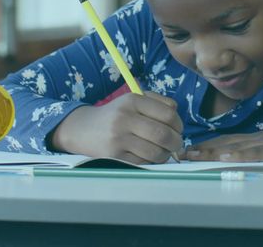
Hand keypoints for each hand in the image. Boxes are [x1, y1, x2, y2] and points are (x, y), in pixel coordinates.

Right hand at [50, 91, 182, 163]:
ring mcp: (118, 138)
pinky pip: (143, 162)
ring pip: (155, 152)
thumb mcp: (133, 101)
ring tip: (162, 152)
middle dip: (176, 143)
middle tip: (176, 145)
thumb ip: (158, 103)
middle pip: (163, 135)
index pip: (168, 114)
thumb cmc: (116, 115)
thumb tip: (177, 117)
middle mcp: (125, 118)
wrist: (83, 129)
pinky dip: (150, 162)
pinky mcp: (114, 156)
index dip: (179, 125)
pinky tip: (147, 156)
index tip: (177, 130)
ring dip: (164, 155)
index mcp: (133, 100)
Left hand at [183, 115, 262, 161]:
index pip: (227, 141)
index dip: (206, 145)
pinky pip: (256, 153)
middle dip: (201, 148)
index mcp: (259, 139)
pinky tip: (224, 157)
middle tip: (179, 153)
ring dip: (211, 151)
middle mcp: (258, 139)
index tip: (188, 149)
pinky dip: (239, 155)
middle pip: (224, 142)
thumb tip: (244, 158)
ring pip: (234, 147)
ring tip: (191, 155)